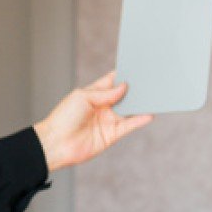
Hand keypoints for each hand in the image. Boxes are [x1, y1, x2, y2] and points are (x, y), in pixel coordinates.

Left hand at [32, 71, 153, 171]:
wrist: (56, 143)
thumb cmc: (64, 118)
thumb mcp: (83, 97)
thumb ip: (105, 93)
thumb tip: (124, 87)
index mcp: (93, 94)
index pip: (112, 82)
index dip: (123, 75)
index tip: (137, 67)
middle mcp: (102, 107)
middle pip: (124, 96)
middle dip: (136, 89)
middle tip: (150, 80)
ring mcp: (108, 121)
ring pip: (129, 110)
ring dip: (140, 104)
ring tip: (154, 95)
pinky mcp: (111, 135)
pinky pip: (129, 126)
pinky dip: (140, 120)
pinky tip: (149, 114)